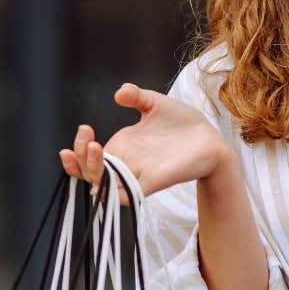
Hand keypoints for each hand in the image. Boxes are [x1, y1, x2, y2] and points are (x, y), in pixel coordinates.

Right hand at [59, 83, 229, 201]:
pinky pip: (128, 195)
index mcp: (122, 146)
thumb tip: (118, 93)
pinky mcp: (153, 183)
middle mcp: (126, 163)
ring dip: (93, 170)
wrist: (210, 137)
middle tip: (88, 138)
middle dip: (79, 158)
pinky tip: (102, 186)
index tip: (84, 129)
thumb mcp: (155, 103)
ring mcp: (138, 175)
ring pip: (104, 185)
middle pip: (90, 172)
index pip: (88, 156)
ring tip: (95, 148)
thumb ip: (136, 96)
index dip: (78, 148)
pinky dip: (113, 194)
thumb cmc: (182, 122)